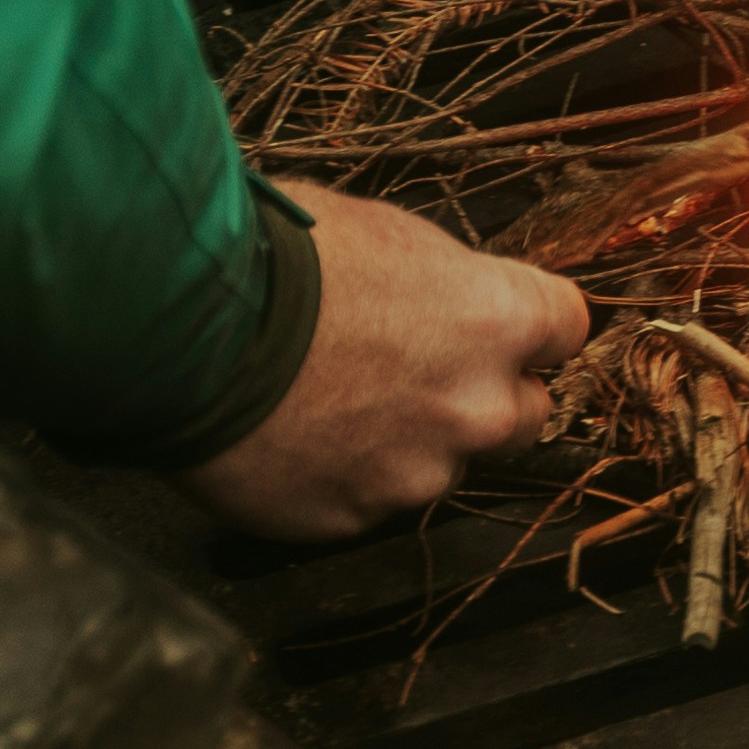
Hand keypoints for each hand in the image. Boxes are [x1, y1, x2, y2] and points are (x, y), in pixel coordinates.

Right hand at [188, 189, 589, 540]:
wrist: (182, 332)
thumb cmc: (274, 260)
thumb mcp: (380, 230)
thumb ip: (443, 279)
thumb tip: (451, 293)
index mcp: (496, 319)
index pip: (566, 328)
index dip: (531, 326)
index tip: (505, 326)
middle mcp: (476, 408)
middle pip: (524, 414)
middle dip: (482, 395)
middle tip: (414, 370)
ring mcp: (415, 473)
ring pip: (438, 463)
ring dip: (404, 441)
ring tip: (328, 399)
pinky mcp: (352, 518)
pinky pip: (365, 500)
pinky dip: (340, 475)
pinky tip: (292, 434)